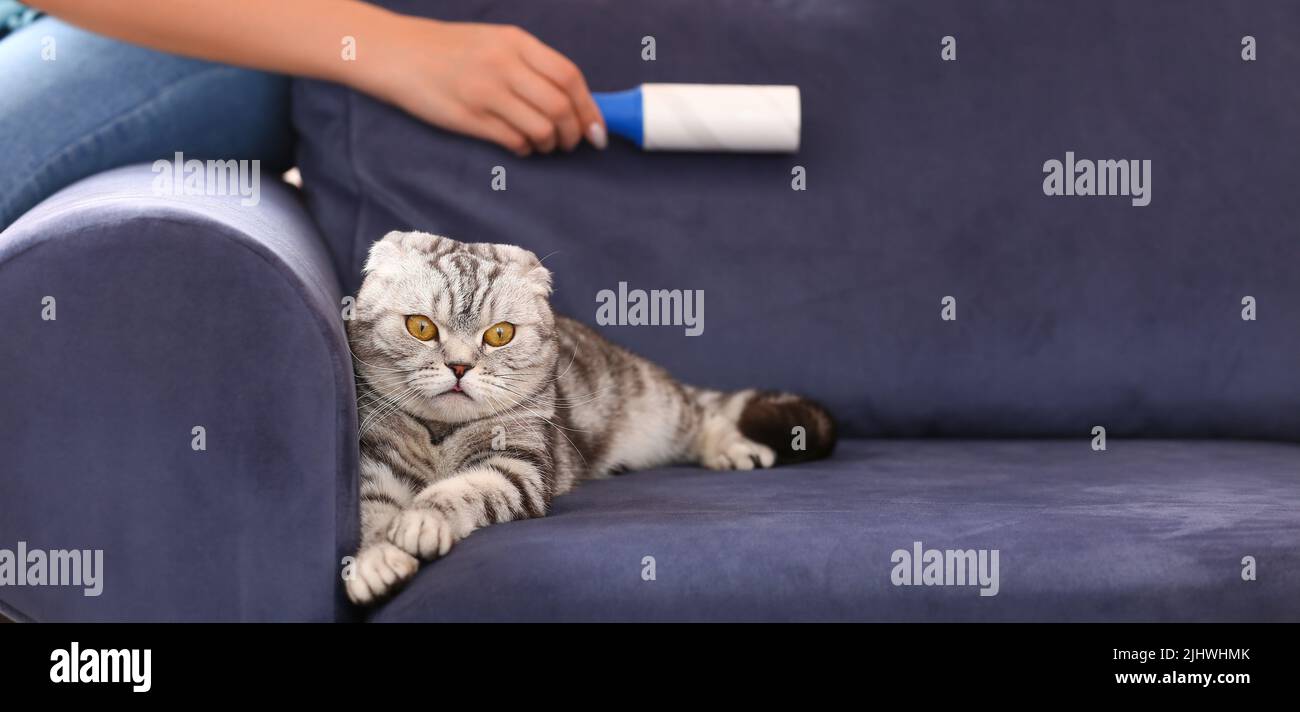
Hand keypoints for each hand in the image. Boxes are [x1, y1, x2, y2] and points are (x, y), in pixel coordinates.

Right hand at [361, 16, 606, 155]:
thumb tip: (572, 99)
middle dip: (575, 132)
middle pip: (561, 107)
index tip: (597, 128)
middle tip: (571, 142)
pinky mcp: (470, 118)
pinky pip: (514, 141)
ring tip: (544, 143)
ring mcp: (487, 93)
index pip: (569, 77)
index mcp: (516, 42)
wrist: (397, 53)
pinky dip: (526, 148)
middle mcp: (505, 65)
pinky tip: (521, 144)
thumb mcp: (495, 41)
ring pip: (541, 128)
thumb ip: (531, 63)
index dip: (590, 107)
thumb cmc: (450, 50)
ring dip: (551, 143)